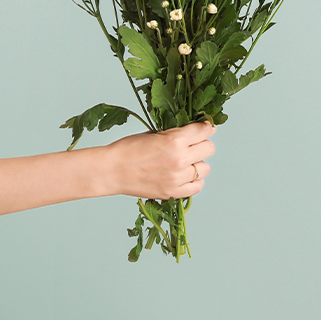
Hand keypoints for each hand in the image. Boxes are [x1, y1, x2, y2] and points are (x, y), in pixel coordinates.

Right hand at [99, 120, 216, 199]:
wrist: (111, 171)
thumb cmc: (128, 149)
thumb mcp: (154, 133)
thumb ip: (177, 132)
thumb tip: (198, 129)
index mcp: (174, 140)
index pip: (205, 131)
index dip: (206, 127)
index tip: (204, 128)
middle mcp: (179, 159)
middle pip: (209, 149)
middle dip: (202, 145)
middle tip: (192, 145)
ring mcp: (177, 178)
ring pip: (205, 168)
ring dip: (198, 163)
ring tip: (185, 162)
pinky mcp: (172, 192)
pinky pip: (197, 186)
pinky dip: (194, 181)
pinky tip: (184, 176)